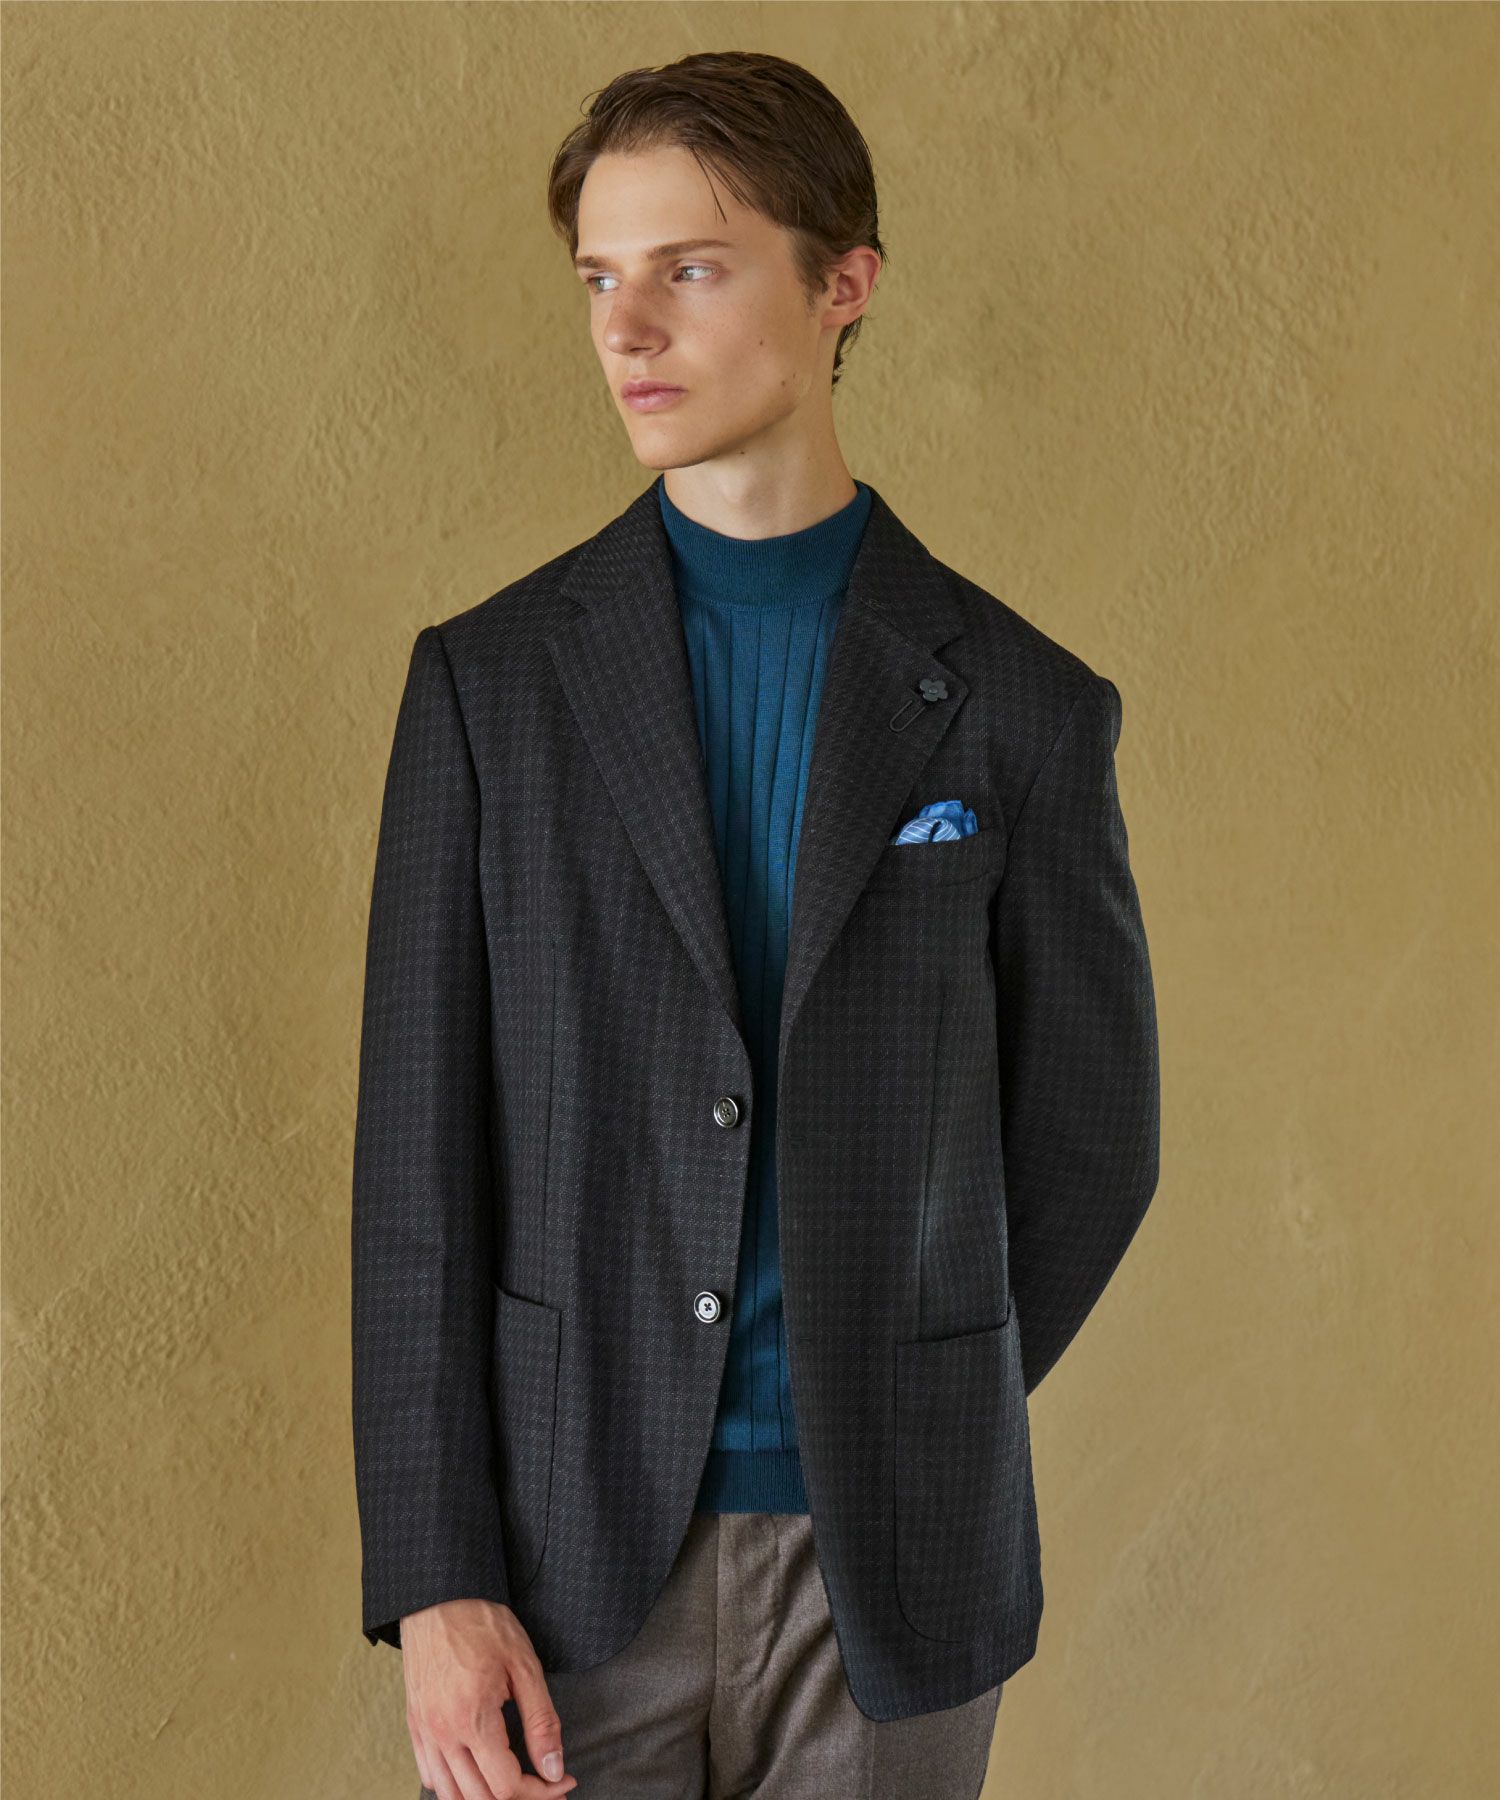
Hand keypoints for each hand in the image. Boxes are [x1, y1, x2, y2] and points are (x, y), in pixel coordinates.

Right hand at [402, 1598, 578, 1799]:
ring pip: (451, 1796)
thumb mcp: (524, 1665)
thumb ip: (541, 1721)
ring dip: (484, 1797)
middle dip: (519, 1798)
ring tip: (514, 1782)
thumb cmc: (483, 1624)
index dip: (541, 1791)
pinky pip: (429, 1777)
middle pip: (480, 1798)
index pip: (506, 1786)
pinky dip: (453, 1787)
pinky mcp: (415, 1725)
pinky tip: (476, 1772)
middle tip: (547, 1783)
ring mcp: (425, 1732)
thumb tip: (554, 1769)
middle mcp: (443, 1733)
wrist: (439, 1597)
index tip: (563, 1780)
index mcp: (472, 1718)